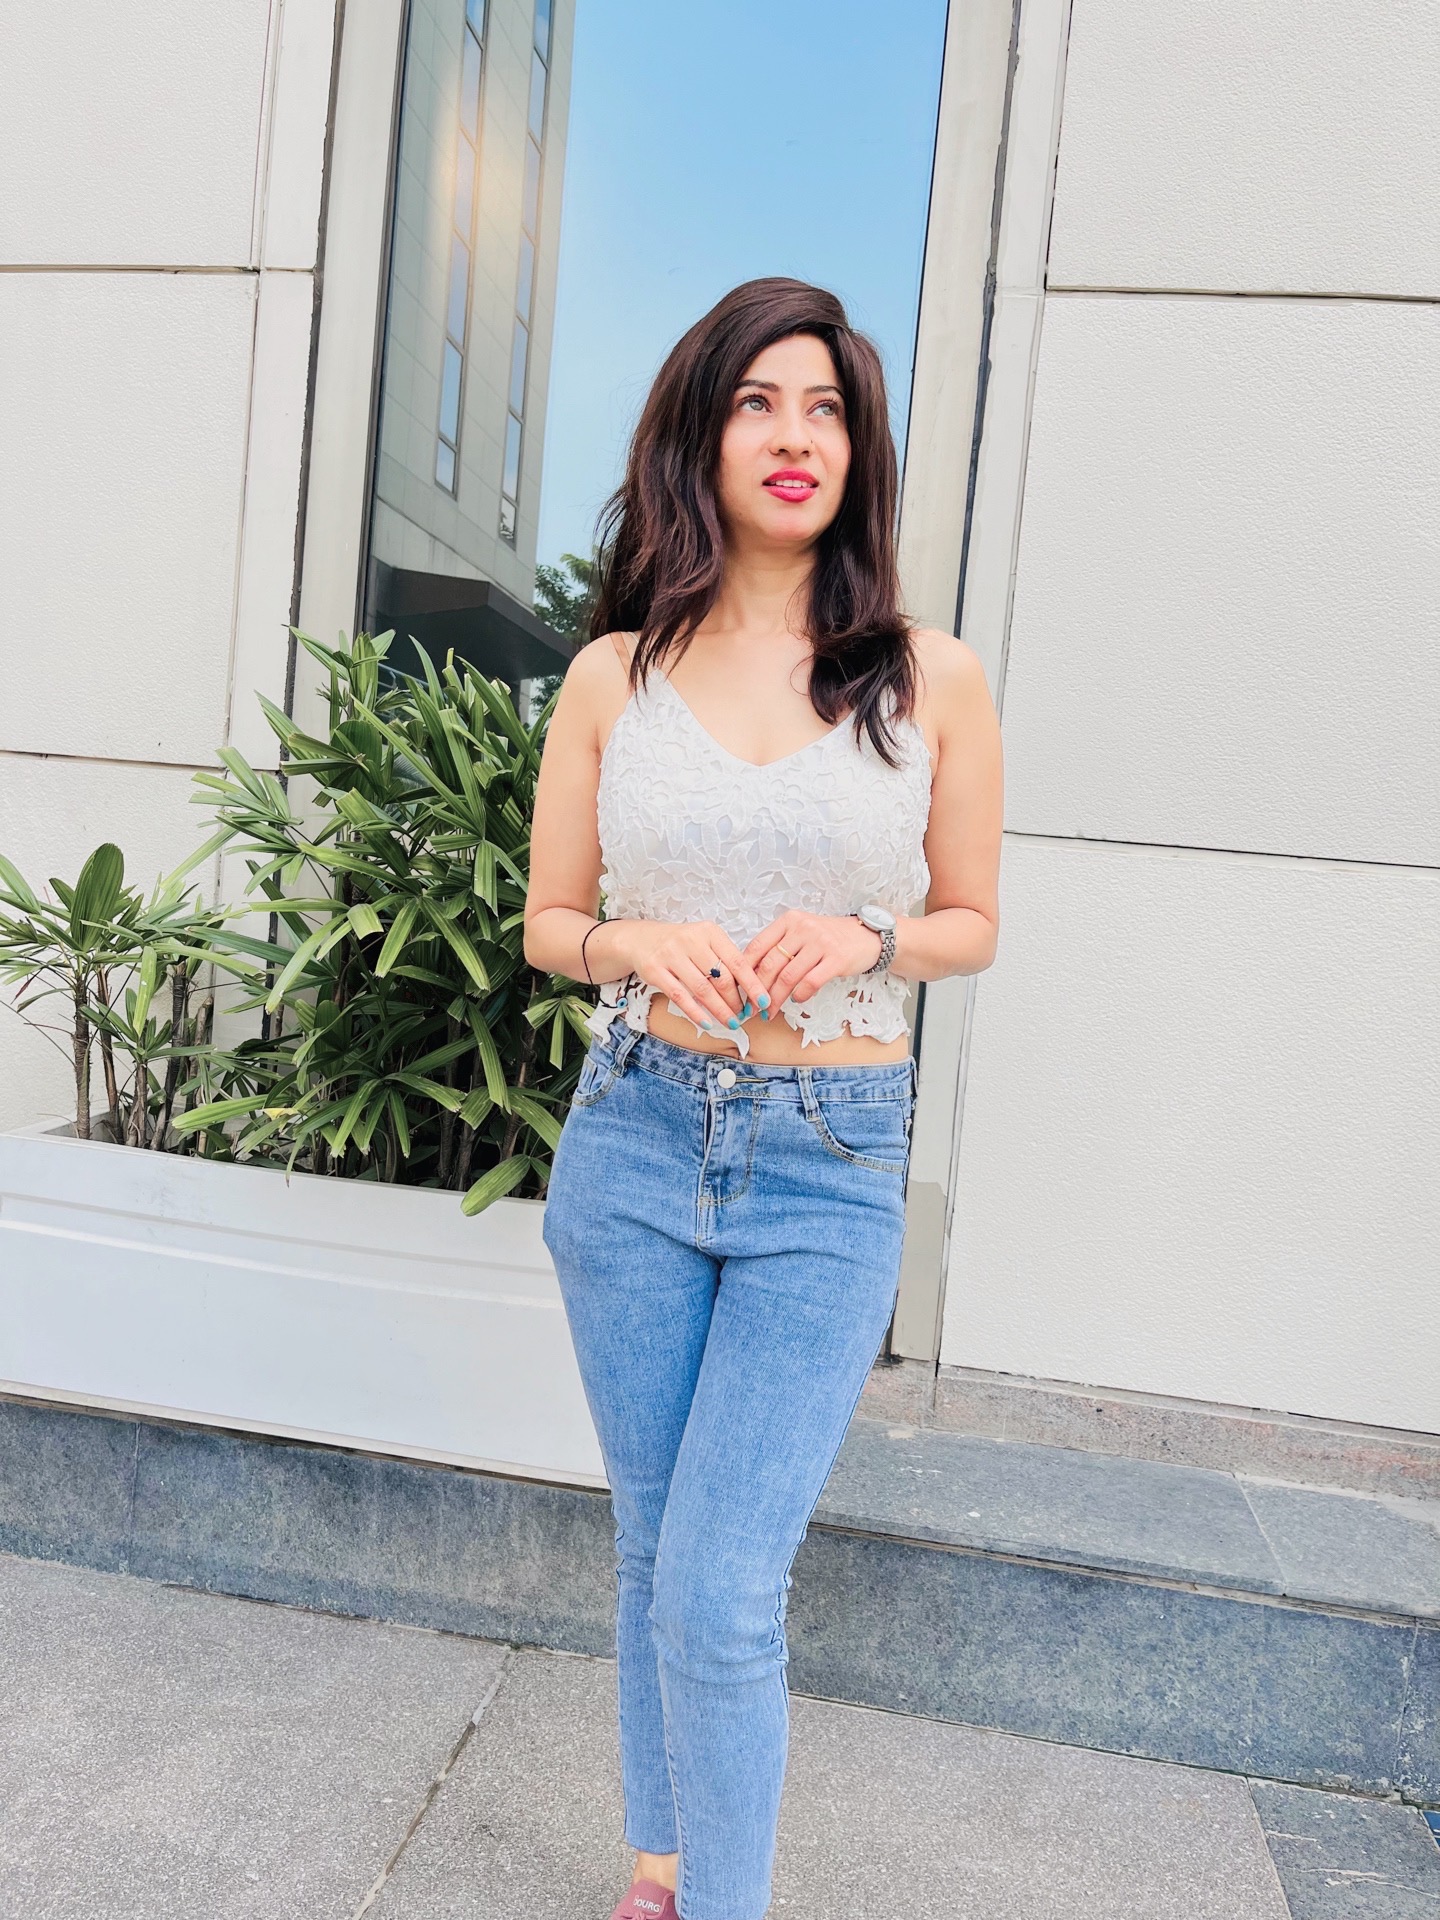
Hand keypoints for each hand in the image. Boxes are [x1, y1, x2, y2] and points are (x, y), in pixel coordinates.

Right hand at [612, 920, 769, 1035]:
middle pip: (721, 977)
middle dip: (735, 1001)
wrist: (640, 939)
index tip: (764, 1002)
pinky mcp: (655, 970)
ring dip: (720, 1010)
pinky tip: (708, 1023)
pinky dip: (696, 1013)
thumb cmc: (680, 945)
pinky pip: (680, 996)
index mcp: (709, 932)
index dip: (753, 984)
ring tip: (731, 1022)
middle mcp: (691, 940)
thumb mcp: (704, 942)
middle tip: (744, 1016)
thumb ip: (724, 959)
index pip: (737, 961)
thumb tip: (751, 989)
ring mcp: (671, 955)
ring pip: (702, 989)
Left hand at [743, 911, 884, 1010]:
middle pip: (770, 964)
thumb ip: (779, 948)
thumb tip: (751, 976)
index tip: (739, 991)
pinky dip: (800, 995)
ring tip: (770, 1012)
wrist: (866, 937)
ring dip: (776, 999)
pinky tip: (796, 1000)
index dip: (745, 972)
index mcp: (788, 920)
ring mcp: (820, 942)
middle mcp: (803, 928)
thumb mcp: (801, 934)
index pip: (757, 946)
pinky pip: (811, 982)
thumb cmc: (828, 939)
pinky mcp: (836, 958)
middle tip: (752, 1008)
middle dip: (757, 990)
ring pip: (788, 976)